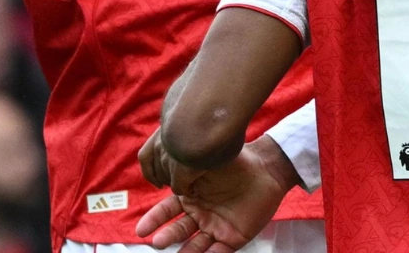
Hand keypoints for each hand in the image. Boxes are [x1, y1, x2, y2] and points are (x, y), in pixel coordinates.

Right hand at [136, 137, 296, 252]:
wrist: (267, 170)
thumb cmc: (237, 164)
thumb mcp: (207, 164)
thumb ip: (188, 172)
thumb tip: (170, 179)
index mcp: (190, 198)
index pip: (167, 211)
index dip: (154, 220)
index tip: (141, 229)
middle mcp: (199, 215)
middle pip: (178, 231)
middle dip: (167, 236)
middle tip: (157, 242)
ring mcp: (214, 228)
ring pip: (195, 246)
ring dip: (186, 252)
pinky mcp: (232, 239)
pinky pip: (218, 252)